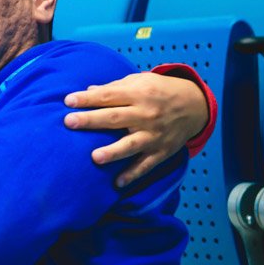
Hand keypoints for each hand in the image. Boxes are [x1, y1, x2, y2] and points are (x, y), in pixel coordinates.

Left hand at [64, 72, 209, 187]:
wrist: (195, 105)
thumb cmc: (159, 91)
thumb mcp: (139, 81)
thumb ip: (114, 88)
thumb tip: (87, 91)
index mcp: (139, 94)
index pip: (109, 96)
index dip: (88, 99)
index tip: (68, 101)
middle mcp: (146, 114)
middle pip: (115, 118)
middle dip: (91, 120)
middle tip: (69, 122)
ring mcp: (154, 135)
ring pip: (131, 145)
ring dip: (113, 152)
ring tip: (94, 157)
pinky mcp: (161, 151)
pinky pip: (145, 165)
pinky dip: (132, 175)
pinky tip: (117, 183)